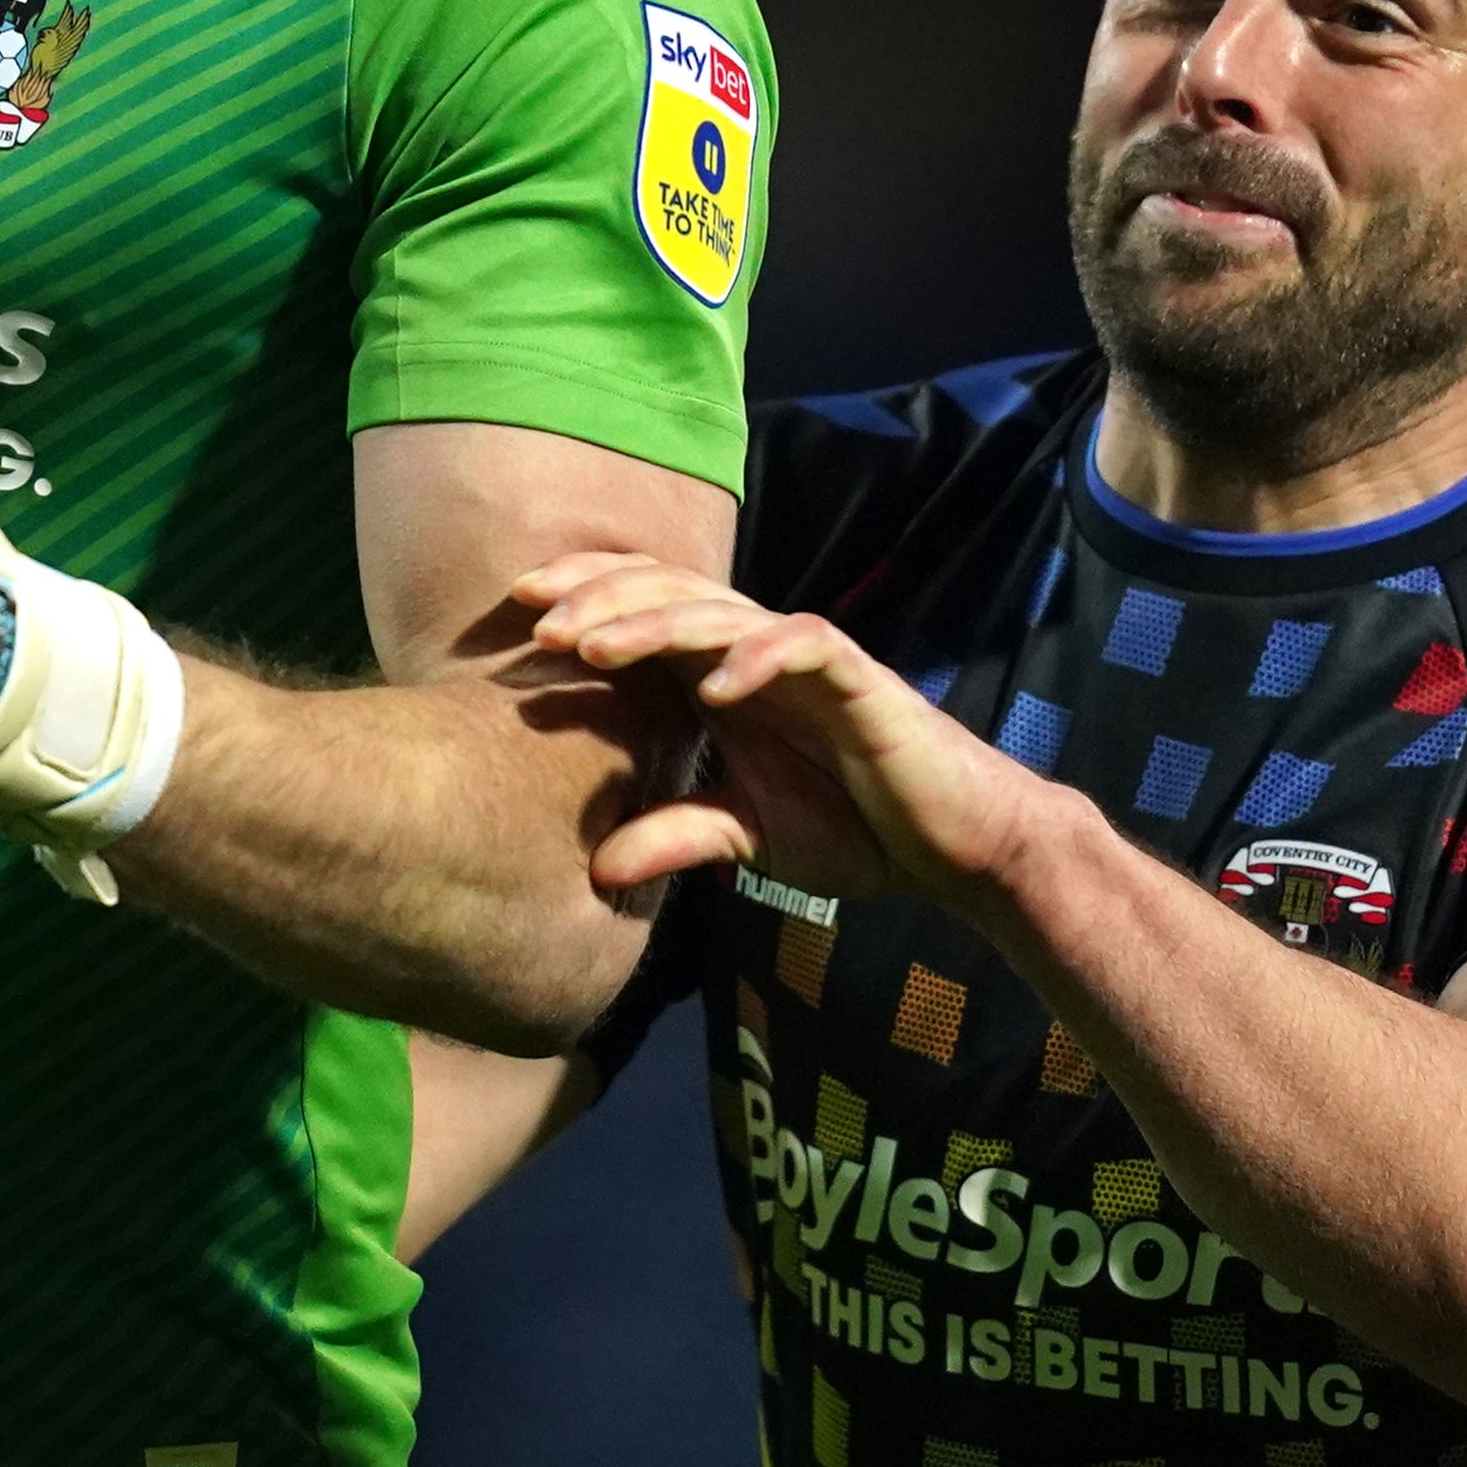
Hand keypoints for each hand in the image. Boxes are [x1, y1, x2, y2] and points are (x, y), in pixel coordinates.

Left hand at [519, 555, 1068, 911]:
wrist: (951, 842)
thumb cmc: (855, 826)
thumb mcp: (748, 836)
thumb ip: (678, 836)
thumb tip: (596, 873)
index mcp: (725, 672)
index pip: (646, 610)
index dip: (585, 600)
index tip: (515, 617)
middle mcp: (758, 650)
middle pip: (671, 593)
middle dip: (600, 598)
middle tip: (536, 621)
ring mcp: (809, 658)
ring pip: (723, 612)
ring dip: (655, 625)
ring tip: (595, 647)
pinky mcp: (859, 678)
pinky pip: (805, 646)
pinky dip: (757, 659)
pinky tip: (712, 686)